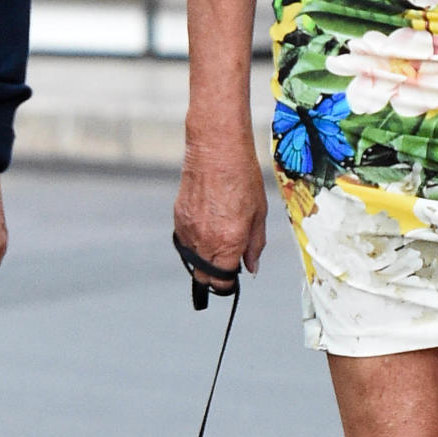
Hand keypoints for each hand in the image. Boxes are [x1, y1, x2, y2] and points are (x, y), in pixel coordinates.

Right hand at [174, 131, 267, 293]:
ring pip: (191, 261)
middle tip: (226, 268)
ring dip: (204, 261)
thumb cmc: (242, 177)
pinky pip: (184, 242)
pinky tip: (207, 229)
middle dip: (215, 278)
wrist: (217, 151)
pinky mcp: (178, 218)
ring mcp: (188, 230)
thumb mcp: (259, 214)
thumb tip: (251, 267)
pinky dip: (194, 244)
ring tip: (218, 244)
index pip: (222, 281)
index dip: (228, 285)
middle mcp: (205, 239)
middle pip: (203, 277)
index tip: (233, 281)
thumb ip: (255, 245)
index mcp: (228, 242)